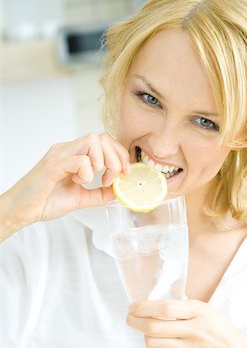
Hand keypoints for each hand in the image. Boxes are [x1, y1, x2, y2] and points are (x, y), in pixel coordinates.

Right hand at [1, 133, 128, 233]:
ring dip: (100, 163)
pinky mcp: (53, 165)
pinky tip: (77, 183)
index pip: (104, 140)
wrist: (21, 210)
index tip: (124, 173)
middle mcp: (67, 149)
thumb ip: (98, 194)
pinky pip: (80, 160)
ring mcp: (60, 154)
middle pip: (102, 137)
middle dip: (115, 158)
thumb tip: (118, 192)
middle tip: (109, 179)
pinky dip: (86, 173)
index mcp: (74, 154)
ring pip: (93, 142)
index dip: (120, 154)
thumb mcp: (80, 198)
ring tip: (92, 180)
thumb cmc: (45, 201)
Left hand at [127, 299, 246, 347]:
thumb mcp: (208, 311)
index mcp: (198, 311)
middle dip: (135, 322)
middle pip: (153, 326)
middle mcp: (194, 329)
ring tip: (148, 334)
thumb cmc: (222, 333)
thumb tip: (164, 289)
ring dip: (145, 338)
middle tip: (130, 318)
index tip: (133, 306)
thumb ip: (186, 303)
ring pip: (153, 343)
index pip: (165, 308)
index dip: (144, 307)